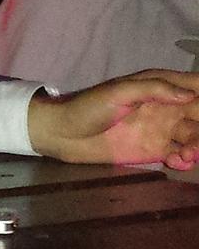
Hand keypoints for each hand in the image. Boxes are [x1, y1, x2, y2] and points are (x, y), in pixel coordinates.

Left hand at [25, 69, 198, 170]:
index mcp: (161, 87)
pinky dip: (186, 161)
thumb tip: (190, 94)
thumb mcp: (119, 92)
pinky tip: (177, 162)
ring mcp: (163, 130)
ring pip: (196, 137)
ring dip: (198, 146)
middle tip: (195, 142)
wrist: (63, 134)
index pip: (196, 85)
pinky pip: (181, 156)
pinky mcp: (156, 151)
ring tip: (187, 154)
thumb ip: (154, 90)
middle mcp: (168, 108)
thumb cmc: (88, 106)